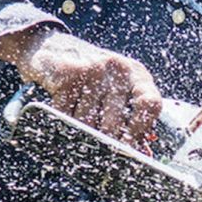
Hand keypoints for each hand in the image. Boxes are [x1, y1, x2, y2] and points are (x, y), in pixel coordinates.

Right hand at [17, 30, 162, 145]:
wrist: (53, 46)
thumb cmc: (94, 77)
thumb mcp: (118, 91)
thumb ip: (132, 120)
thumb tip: (143, 154)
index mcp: (137, 75)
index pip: (149, 104)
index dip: (141, 129)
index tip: (131, 147)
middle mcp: (119, 69)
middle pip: (115, 123)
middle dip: (105, 142)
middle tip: (99, 152)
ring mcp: (93, 69)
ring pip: (87, 123)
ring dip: (81, 133)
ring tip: (78, 128)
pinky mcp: (68, 73)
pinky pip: (66, 114)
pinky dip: (63, 122)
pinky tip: (63, 115)